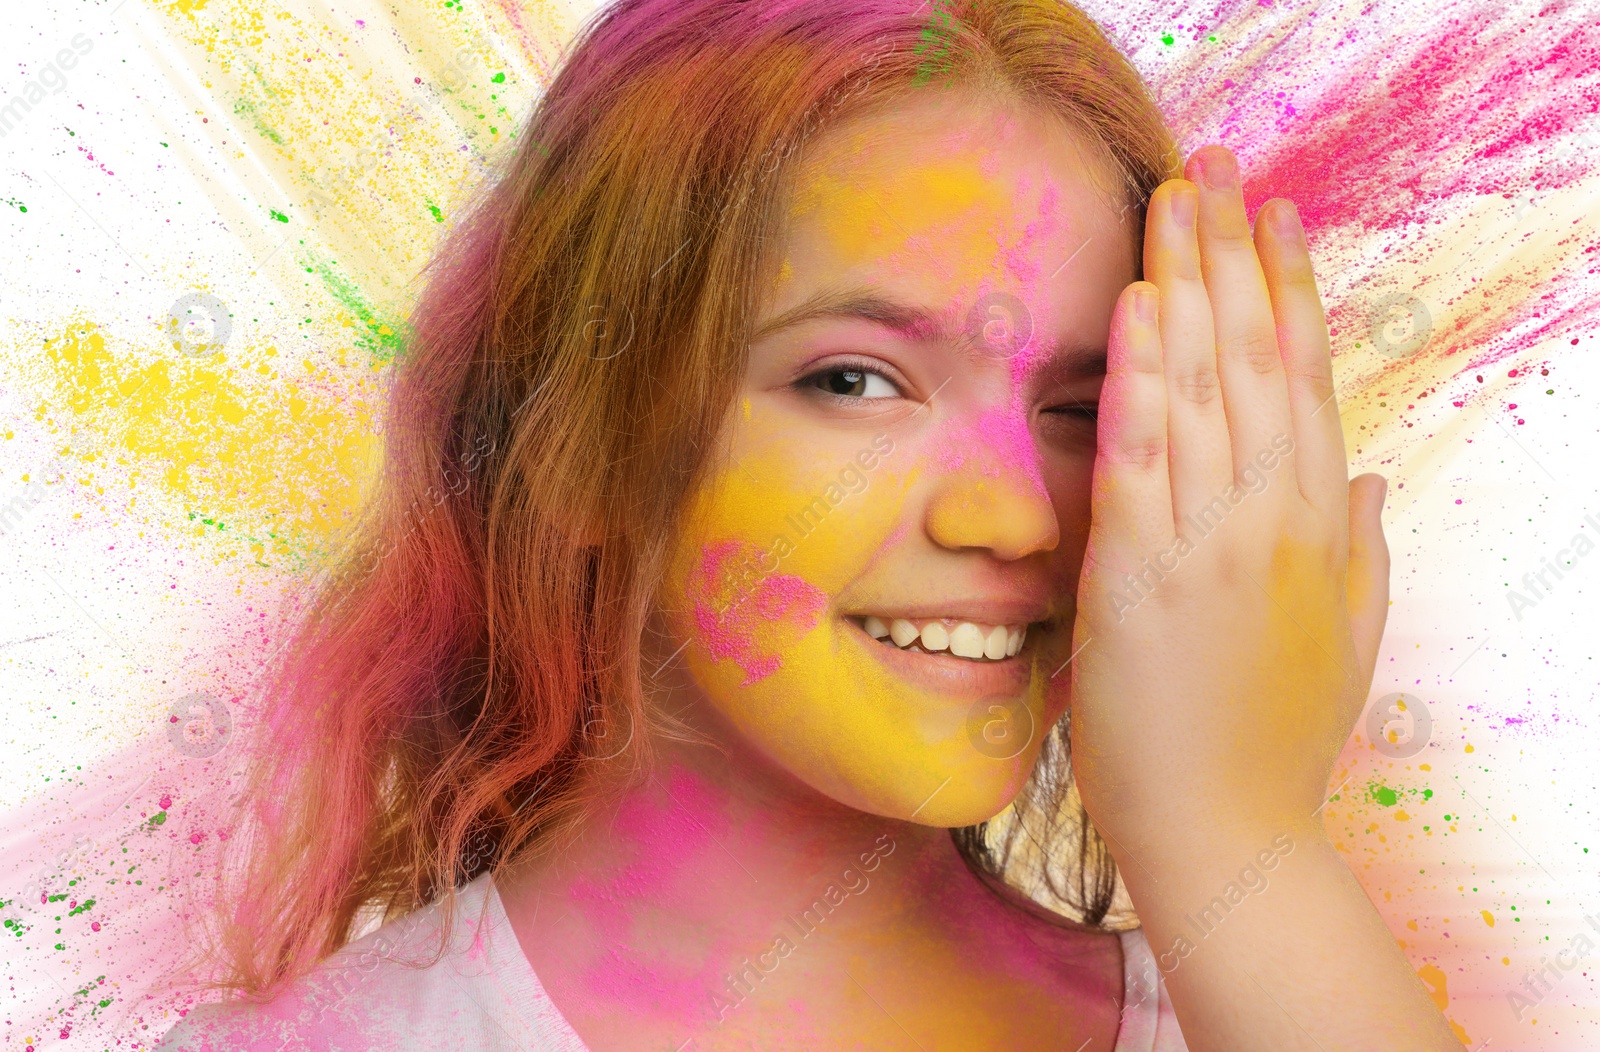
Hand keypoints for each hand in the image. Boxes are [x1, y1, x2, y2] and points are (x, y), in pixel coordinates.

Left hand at [1067, 144, 1389, 871]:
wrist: (1227, 839)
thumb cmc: (1272, 742)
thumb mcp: (1342, 637)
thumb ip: (1358, 549)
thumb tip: (1361, 475)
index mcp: (1316, 525)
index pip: (1303, 379)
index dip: (1288, 290)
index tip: (1274, 217)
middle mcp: (1272, 519)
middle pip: (1257, 361)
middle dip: (1235, 256)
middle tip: (1217, 166)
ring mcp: (1211, 546)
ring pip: (1206, 391)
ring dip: (1191, 285)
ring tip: (1178, 200)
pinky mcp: (1145, 580)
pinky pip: (1145, 460)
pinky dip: (1146, 381)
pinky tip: (1143, 310)